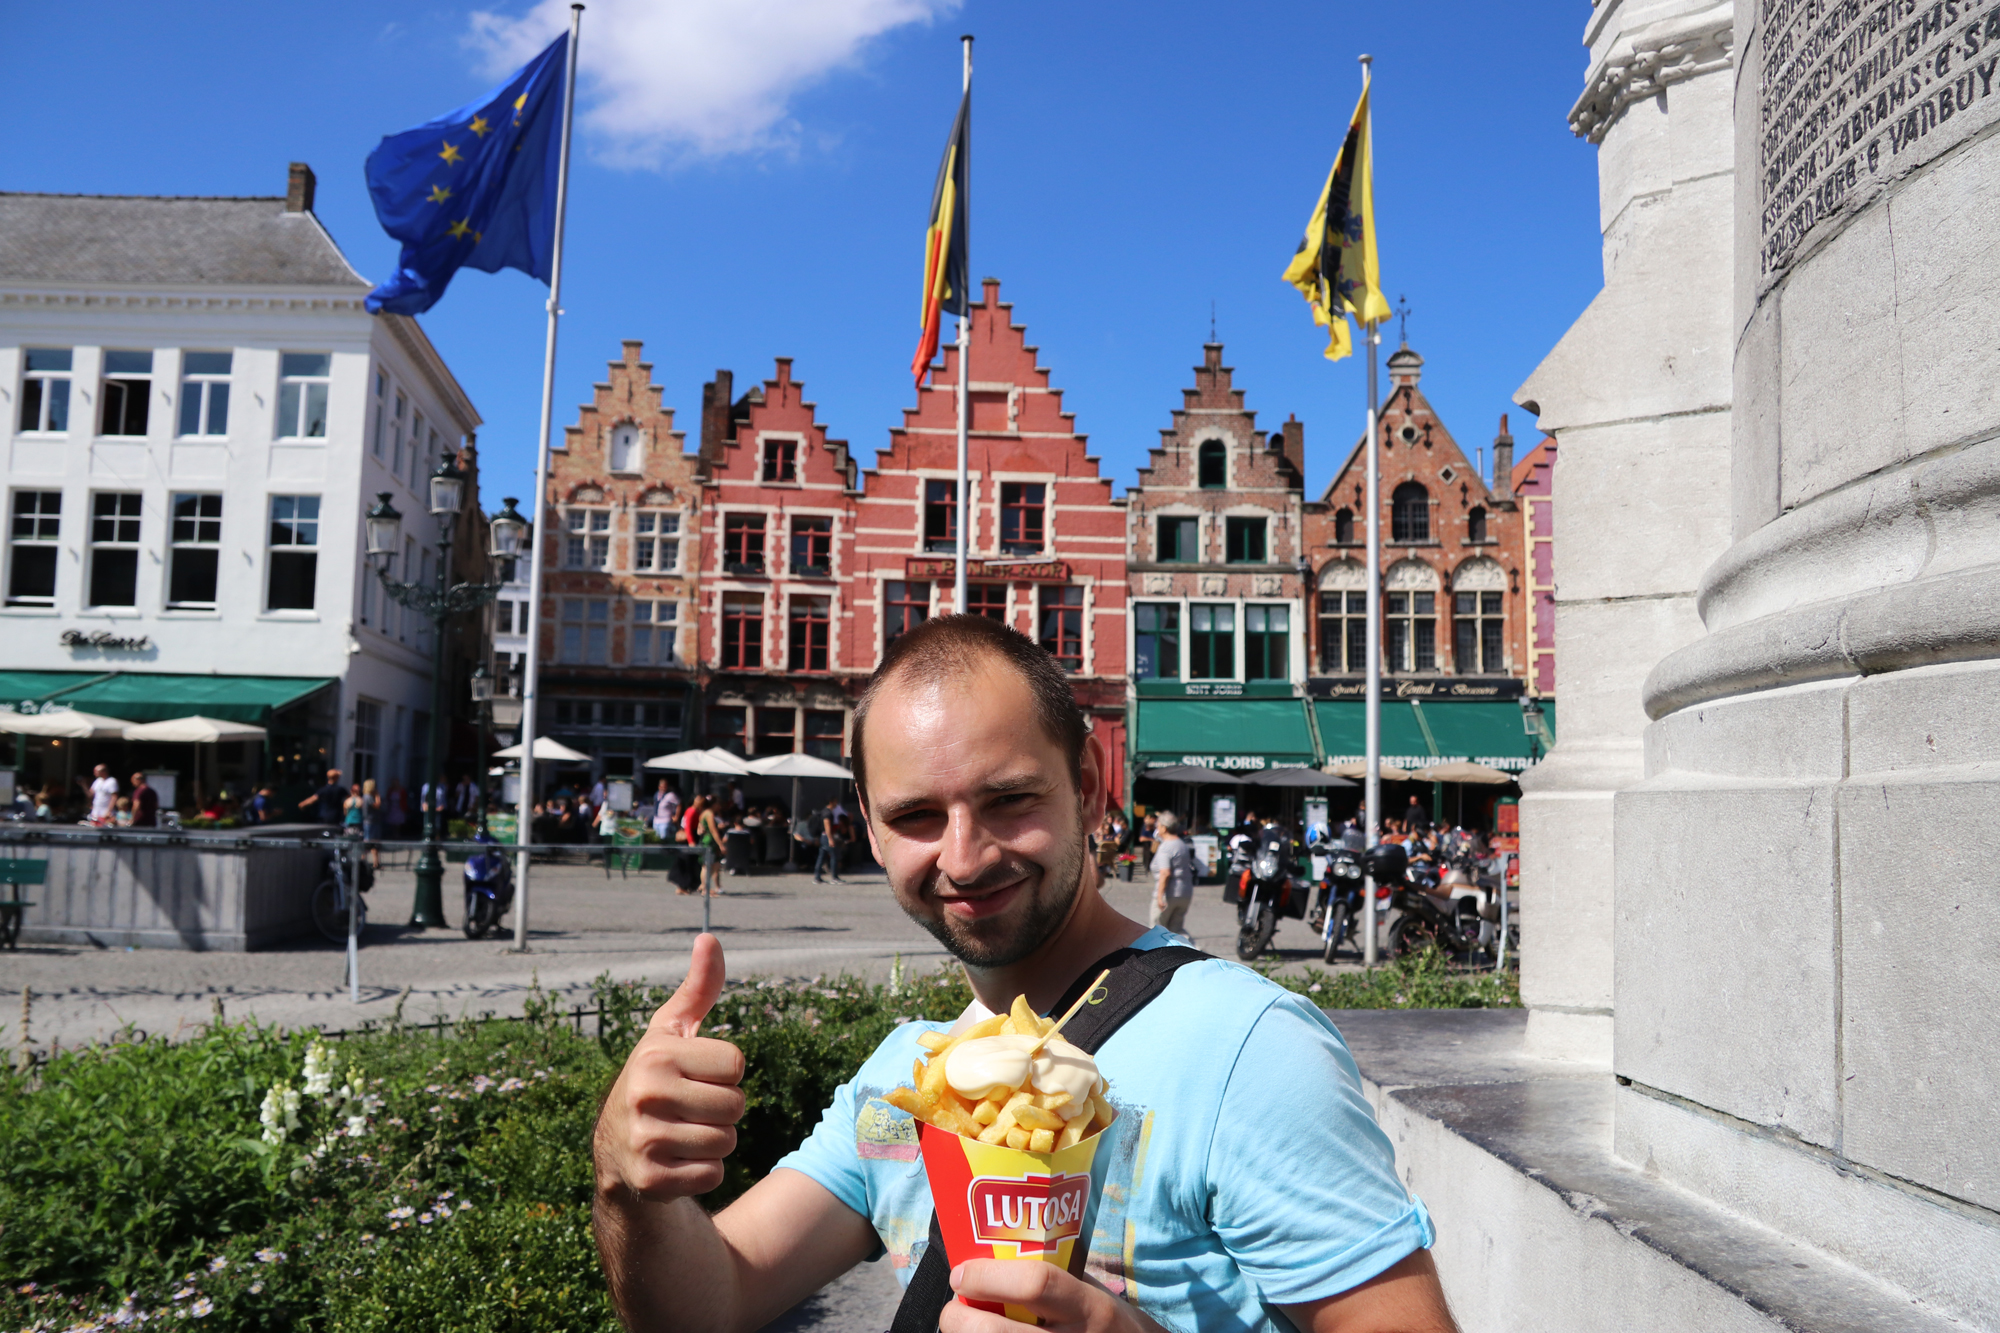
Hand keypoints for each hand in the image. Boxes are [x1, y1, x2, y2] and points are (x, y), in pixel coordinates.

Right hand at [594, 934, 744, 1199]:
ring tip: (683, 1133)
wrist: (615, 1149)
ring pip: (727, 1142)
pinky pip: (712, 1175)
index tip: (696, 1076)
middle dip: (723, 1110)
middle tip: (690, 1109)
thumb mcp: (671, 1033)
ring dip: (715, 1141)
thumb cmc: (657, 1078)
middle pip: (736, 1106)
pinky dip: (703, 1172)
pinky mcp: (649, 1180)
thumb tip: (709, 938)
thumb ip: (698, 989)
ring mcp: (644, 1140)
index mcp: (656, 1054)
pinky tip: (676, 1161)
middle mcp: (645, 1094)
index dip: (724, 1073)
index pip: (736, 1065)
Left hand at [941, 1261, 1165, 1332]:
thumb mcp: (1089, 1292)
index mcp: (1088, 1308)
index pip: (1034, 1283)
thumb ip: (1048, 1278)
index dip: (987, 1276)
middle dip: (960, 1321)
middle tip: (953, 1312)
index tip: (961, 1274)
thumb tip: (986, 1259)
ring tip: (967, 1330)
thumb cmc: (1104, 1321)